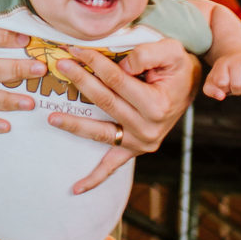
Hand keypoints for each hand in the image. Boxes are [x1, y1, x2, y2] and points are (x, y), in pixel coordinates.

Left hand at [46, 38, 198, 193]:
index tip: (76, 50)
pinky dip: (94, 178)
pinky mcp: (134, 150)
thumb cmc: (176, 67)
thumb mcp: (171, 50)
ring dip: (75, 125)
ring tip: (52, 117)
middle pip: (105, 103)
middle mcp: (149, 128)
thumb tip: (121, 64)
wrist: (188, 85)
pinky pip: (112, 166)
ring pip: (101, 133)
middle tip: (60, 65)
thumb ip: (147, 54)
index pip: (117, 80)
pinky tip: (75, 188)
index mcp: (157, 105)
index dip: (94, 63)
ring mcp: (141, 143)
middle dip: (80, 81)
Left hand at [204, 52, 240, 99]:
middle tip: (235, 86)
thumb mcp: (212, 82)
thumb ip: (211, 91)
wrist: (239, 59)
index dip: (224, 88)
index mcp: (223, 63)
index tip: (224, 84)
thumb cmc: (225, 75)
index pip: (222, 82)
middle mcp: (238, 60)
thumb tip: (221, 97)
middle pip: (237, 86)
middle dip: (236, 91)